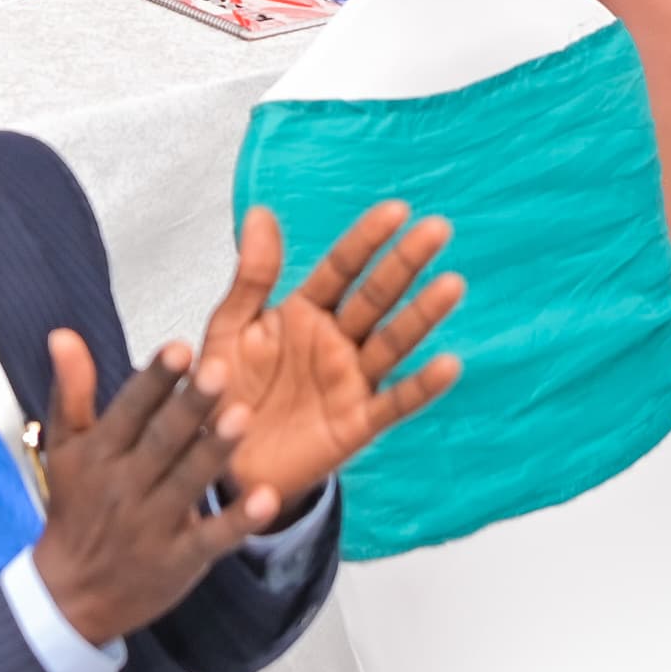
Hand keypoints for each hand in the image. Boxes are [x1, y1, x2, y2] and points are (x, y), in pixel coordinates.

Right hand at [28, 333, 261, 647]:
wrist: (70, 595)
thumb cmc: (75, 508)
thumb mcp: (64, 448)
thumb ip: (71, 390)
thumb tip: (63, 334)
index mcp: (99, 453)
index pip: (129, 411)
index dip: (154, 381)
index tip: (178, 350)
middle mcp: (125, 486)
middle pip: (162, 442)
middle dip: (189, 406)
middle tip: (218, 369)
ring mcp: (154, 525)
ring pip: (188, 483)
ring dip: (215, 451)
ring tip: (241, 416)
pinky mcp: (179, 559)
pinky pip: (212, 538)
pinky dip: (238, 520)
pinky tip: (266, 497)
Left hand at [191, 201, 464, 516]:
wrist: (219, 461)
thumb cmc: (223, 390)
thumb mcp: (229, 329)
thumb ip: (251, 277)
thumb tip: (260, 212)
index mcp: (303, 313)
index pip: (341, 268)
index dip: (367, 239)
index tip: (397, 209)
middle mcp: (334, 342)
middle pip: (375, 298)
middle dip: (405, 264)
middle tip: (438, 230)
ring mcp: (348, 382)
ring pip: (392, 342)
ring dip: (422, 315)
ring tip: (451, 284)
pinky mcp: (355, 425)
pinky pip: (393, 403)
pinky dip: (421, 386)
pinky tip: (448, 364)